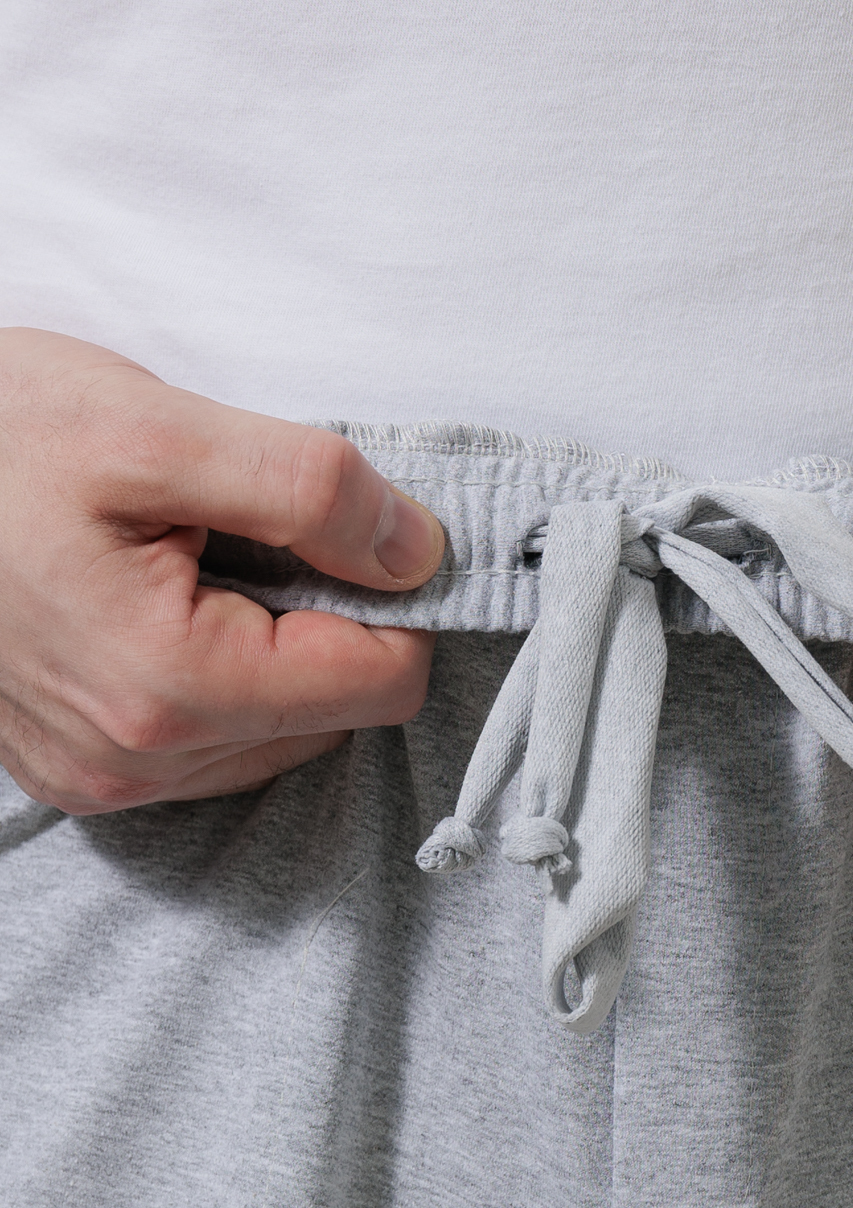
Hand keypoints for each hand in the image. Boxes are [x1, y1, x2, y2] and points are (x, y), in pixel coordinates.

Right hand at [0, 328, 444, 812]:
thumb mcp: (154, 428)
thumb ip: (306, 489)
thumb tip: (417, 550)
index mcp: (173, 687)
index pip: (382, 683)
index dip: (396, 599)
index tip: (356, 531)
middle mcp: (140, 762)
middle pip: (337, 715)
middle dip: (329, 622)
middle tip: (254, 536)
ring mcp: (105, 779)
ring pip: (280, 736)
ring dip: (274, 652)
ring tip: (196, 567)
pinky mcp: (80, 772)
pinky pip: (212, 747)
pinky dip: (220, 680)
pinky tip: (164, 610)